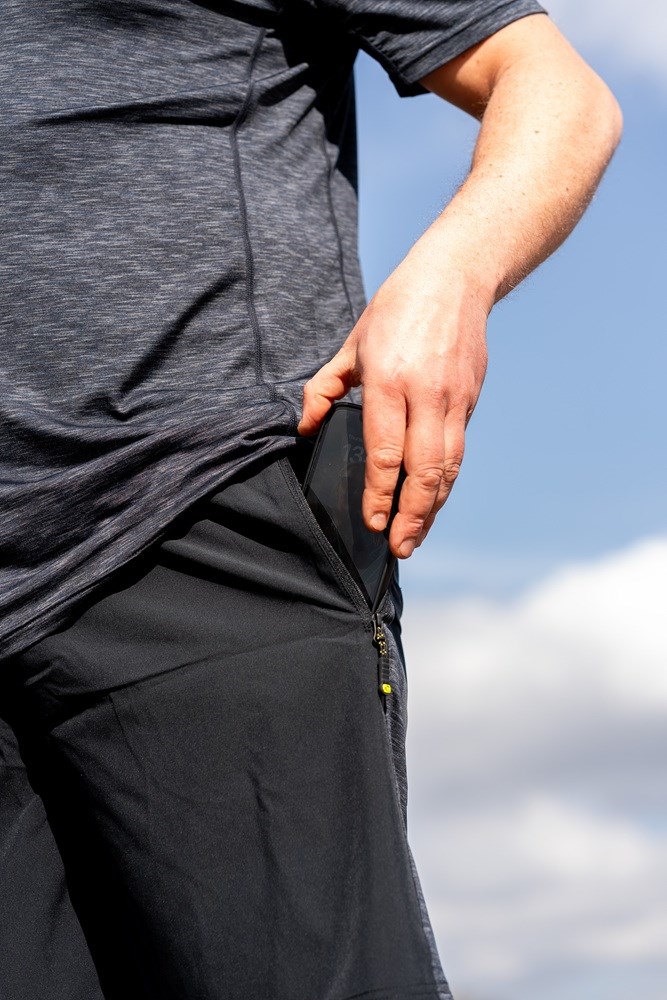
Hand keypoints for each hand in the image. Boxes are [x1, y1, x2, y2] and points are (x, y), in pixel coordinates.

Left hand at [297, 253, 488, 557]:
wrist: (455, 279)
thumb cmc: (396, 310)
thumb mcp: (351, 345)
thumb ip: (323, 388)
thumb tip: (305, 427)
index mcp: (391, 380)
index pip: (386, 451)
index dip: (380, 493)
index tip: (372, 523)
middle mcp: (427, 395)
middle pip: (424, 470)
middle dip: (412, 515)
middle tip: (398, 548)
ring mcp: (455, 399)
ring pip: (448, 467)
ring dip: (433, 508)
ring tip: (416, 537)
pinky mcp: (470, 401)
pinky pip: (457, 452)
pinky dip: (446, 483)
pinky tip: (433, 503)